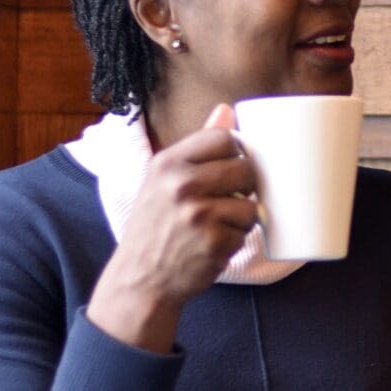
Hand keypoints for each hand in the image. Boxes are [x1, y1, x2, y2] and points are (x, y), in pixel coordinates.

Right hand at [87, 104, 261, 351]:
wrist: (140, 279)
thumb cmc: (155, 226)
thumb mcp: (162, 180)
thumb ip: (197, 146)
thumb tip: (227, 110)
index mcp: (167, 163)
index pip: (224, 137)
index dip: (235, 153)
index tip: (229, 168)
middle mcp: (180, 184)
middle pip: (245, 167)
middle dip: (244, 186)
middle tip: (226, 201)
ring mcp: (198, 214)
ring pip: (250, 204)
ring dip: (241, 219)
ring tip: (216, 227)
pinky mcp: (213, 242)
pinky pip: (246, 233)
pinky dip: (235, 241)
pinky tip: (212, 245)